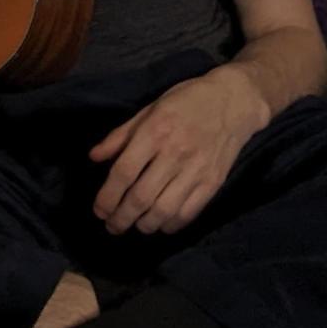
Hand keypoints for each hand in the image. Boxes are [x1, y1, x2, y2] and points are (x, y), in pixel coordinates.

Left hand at [89, 69, 267, 235]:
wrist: (233, 102)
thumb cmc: (186, 101)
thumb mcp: (149, 109)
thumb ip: (120, 135)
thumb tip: (93, 157)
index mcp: (154, 131)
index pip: (125, 172)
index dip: (108, 196)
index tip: (98, 210)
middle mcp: (174, 154)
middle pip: (142, 196)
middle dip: (122, 217)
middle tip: (111, 226)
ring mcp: (196, 171)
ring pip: (164, 210)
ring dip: (144, 225)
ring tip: (133, 226)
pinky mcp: (213, 183)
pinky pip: (189, 212)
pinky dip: (172, 225)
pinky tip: (160, 224)